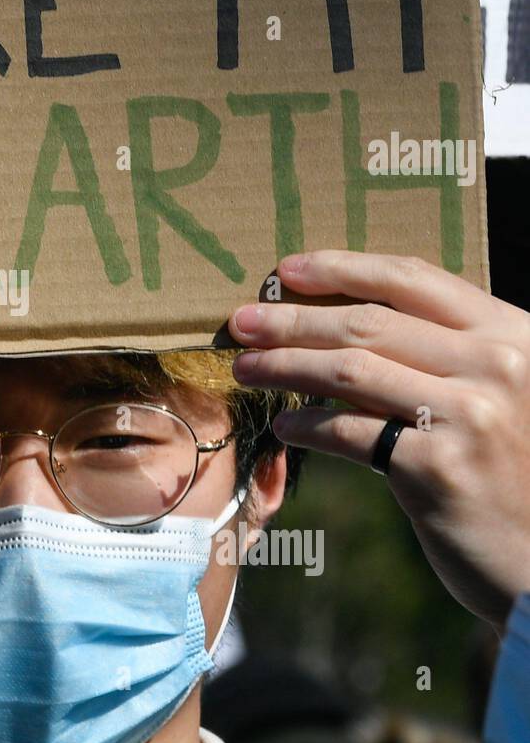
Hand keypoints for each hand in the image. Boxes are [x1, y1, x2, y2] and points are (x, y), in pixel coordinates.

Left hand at [228, 251, 529, 632]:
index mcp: (512, 333)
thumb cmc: (524, 473)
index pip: (413, 280)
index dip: (342, 269)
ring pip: (348, 372)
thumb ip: (452, 357)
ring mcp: (467, 414)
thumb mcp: (510, 393)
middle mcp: (494, 364)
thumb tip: (350, 329)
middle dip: (293, 319)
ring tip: (245, 368)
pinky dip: (308, 427)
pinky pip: (349, 434)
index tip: (287, 269)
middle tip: (241, 322)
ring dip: (284, 366)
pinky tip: (284, 427)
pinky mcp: (436, 468)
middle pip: (367, 323)